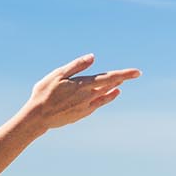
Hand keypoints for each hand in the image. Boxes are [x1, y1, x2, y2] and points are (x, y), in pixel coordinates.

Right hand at [23, 54, 140, 130]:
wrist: (37, 118)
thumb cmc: (44, 93)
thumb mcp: (57, 75)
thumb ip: (76, 66)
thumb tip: (92, 57)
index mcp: (83, 85)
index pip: (109, 78)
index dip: (124, 74)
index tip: (138, 72)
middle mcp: (88, 97)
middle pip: (109, 86)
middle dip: (119, 80)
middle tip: (131, 75)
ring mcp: (86, 107)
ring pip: (105, 96)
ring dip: (113, 89)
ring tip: (120, 85)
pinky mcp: (82, 114)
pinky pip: (98, 105)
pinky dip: (105, 99)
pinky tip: (108, 96)